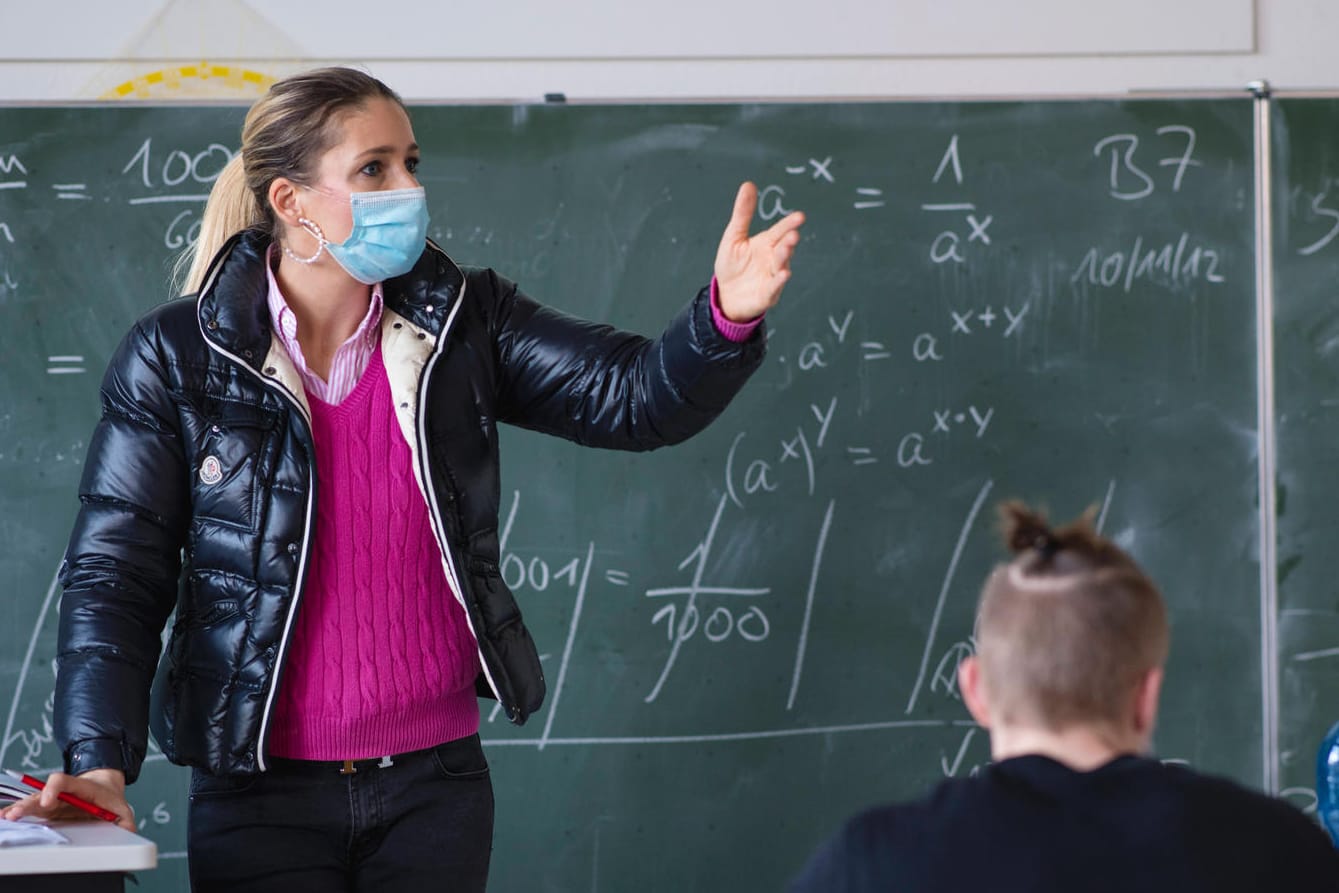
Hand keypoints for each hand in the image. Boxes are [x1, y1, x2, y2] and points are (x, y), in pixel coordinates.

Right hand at [0, 768, 134, 831]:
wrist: (104, 790)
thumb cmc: (109, 799)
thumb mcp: (121, 808)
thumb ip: (126, 819)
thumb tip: (127, 830)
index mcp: (80, 788)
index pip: (64, 781)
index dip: (54, 787)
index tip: (48, 801)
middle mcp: (63, 793)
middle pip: (43, 793)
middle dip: (29, 803)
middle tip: (15, 814)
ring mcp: (53, 801)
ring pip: (33, 802)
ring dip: (19, 809)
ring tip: (6, 817)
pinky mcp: (47, 810)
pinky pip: (30, 810)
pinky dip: (18, 812)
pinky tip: (5, 817)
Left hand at [713, 182, 804, 322]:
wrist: (726, 294)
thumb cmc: (732, 264)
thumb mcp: (734, 236)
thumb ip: (743, 213)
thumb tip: (748, 184)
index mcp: (766, 243)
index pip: (779, 231)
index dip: (789, 224)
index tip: (800, 217)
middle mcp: (772, 258)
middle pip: (783, 247)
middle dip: (789, 240)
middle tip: (793, 234)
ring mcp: (772, 276)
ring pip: (781, 265)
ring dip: (785, 256)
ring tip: (788, 246)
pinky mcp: (768, 294)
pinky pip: (774, 286)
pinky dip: (779, 281)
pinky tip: (784, 273)